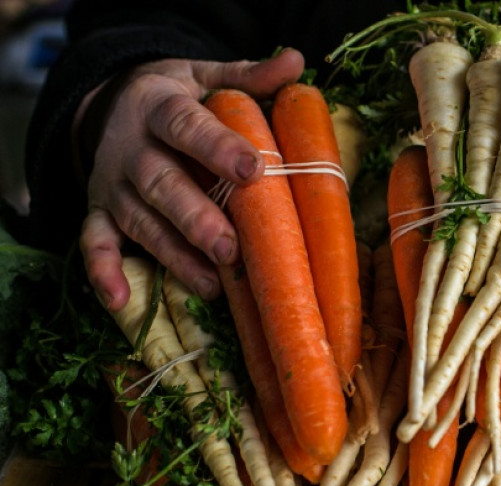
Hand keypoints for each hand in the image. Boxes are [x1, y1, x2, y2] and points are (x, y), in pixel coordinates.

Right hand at [78, 48, 304, 310]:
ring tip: (210, 284)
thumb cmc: (178, 97)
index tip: (253, 169)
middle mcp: (132, 147)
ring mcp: (112, 183)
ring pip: (139, 221)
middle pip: (161, 184)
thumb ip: (247, 75)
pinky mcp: (99, 210)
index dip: (217, 147)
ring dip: (172, 254)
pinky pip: (94, 243)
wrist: (111, 102)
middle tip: (230, 247)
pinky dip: (102, 272)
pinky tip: (121, 301)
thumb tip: (297, 61)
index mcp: (160, 106)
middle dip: (195, 217)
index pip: (187, 126)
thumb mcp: (205, 77)